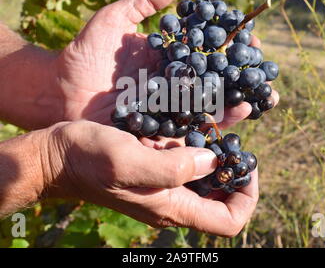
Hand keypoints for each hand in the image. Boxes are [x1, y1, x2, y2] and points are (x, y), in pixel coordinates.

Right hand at [43, 120, 257, 236]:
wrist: (62, 156)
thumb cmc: (90, 161)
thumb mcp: (129, 163)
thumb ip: (172, 167)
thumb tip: (212, 162)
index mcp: (171, 207)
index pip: (228, 220)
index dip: (246, 196)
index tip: (245, 166)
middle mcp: (172, 198)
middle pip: (222, 197)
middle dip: (235, 171)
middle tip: (234, 143)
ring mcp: (163, 181)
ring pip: (206, 175)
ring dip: (217, 153)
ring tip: (219, 127)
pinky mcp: (155, 164)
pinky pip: (187, 157)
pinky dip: (198, 141)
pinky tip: (196, 120)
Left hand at [54, 0, 278, 129]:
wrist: (60, 90)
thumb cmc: (83, 54)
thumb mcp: (114, 20)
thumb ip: (146, 1)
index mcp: (165, 58)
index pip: (204, 51)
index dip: (227, 47)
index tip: (249, 41)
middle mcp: (170, 83)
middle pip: (211, 81)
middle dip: (239, 79)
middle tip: (265, 77)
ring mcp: (165, 108)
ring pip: (205, 106)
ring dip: (233, 103)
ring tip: (257, 100)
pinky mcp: (156, 129)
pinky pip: (187, 128)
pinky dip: (209, 125)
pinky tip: (231, 120)